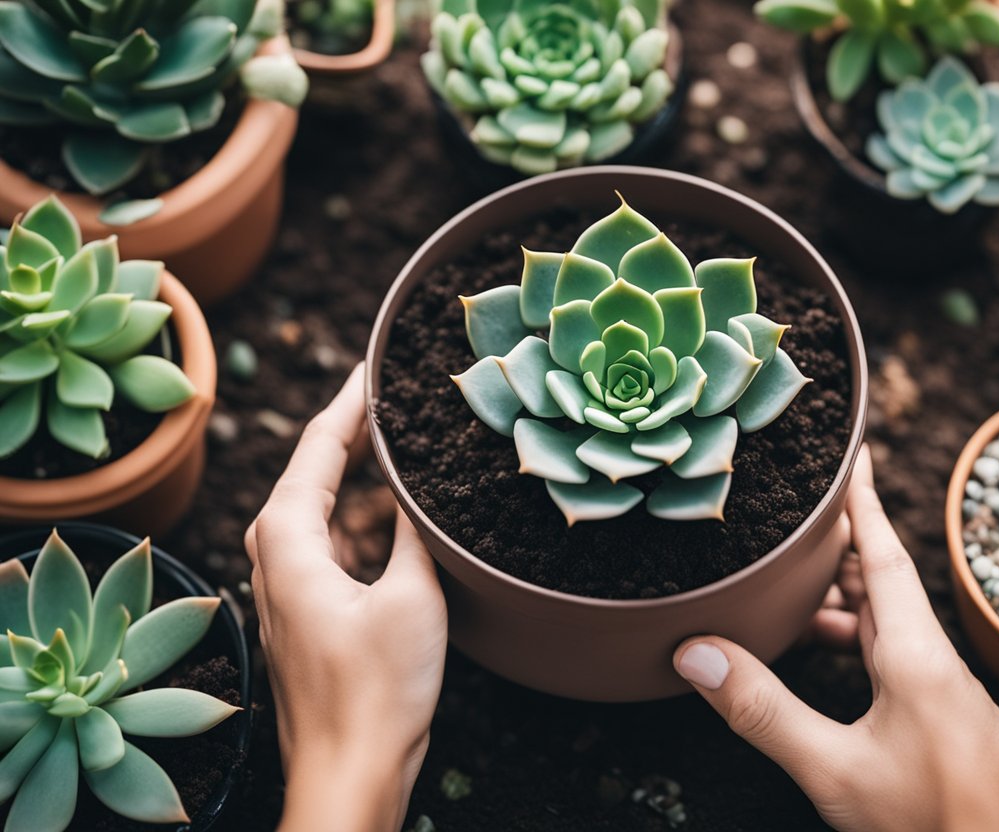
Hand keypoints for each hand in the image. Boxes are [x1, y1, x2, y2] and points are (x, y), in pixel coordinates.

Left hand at [245, 364, 447, 831]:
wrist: (349, 772)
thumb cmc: (376, 688)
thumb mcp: (412, 594)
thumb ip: (414, 530)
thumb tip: (418, 487)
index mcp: (288, 539)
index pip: (317, 446)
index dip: (350, 403)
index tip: (375, 365)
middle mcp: (276, 557)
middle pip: (316, 474)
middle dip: (357, 436)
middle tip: (401, 400)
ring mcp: (290, 589)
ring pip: (329, 513)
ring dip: (368, 485)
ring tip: (414, 453)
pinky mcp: (310, 615)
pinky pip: (338, 550)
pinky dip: (369, 527)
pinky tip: (406, 522)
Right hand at [673, 444, 998, 831]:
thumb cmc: (932, 825)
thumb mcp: (833, 770)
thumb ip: (764, 711)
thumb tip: (697, 653)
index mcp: (918, 657)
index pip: (885, 558)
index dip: (864, 505)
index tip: (854, 455)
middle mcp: (940, 666)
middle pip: (887, 587)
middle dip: (841, 551)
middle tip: (798, 523)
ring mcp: (953, 697)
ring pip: (896, 627)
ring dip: (849, 603)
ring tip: (799, 594)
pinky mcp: (954, 726)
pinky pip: (906, 662)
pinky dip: (866, 645)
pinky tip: (842, 663)